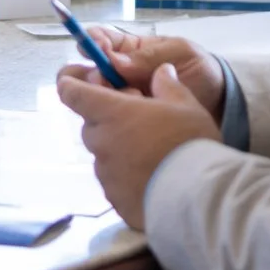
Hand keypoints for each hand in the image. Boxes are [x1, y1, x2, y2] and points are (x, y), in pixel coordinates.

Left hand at [54, 61, 220, 229]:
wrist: (197, 197)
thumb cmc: (190, 143)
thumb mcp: (186, 105)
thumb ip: (168, 85)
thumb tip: (162, 71)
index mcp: (112, 113)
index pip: (72, 93)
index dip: (71, 86)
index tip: (75, 84)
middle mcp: (101, 142)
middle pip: (91, 125)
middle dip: (107, 121)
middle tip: (137, 122)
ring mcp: (106, 174)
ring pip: (102, 155)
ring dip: (117, 150)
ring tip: (150, 155)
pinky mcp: (114, 199)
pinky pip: (113, 182)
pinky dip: (125, 178)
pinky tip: (150, 179)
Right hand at [85, 28, 225, 120]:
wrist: (219, 103)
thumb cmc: (200, 69)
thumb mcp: (179, 53)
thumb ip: (150, 57)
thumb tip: (116, 62)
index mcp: (131, 50)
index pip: (100, 41)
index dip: (91, 41)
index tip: (93, 47)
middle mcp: (120, 75)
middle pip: (88, 73)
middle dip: (87, 75)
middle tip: (100, 79)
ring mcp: (124, 100)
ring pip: (95, 99)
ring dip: (100, 98)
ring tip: (119, 99)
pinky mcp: (129, 122)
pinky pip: (109, 121)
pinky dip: (110, 119)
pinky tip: (122, 118)